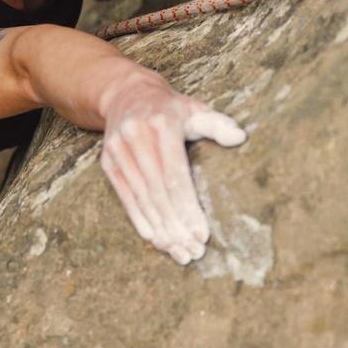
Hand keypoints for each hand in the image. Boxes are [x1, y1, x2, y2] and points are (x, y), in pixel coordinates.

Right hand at [97, 73, 246, 264]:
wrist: (126, 95)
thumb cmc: (169, 108)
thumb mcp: (194, 109)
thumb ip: (217, 124)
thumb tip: (240, 137)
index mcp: (162, 124)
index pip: (175, 175)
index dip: (188, 208)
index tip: (202, 234)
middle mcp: (136, 137)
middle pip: (158, 192)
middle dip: (176, 226)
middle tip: (193, 251)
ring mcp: (118, 150)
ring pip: (142, 199)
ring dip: (161, 229)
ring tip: (179, 252)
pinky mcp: (108, 162)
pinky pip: (125, 197)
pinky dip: (140, 220)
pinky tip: (156, 239)